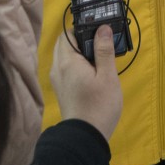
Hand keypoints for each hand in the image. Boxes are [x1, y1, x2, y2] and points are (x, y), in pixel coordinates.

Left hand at [50, 26, 121, 140]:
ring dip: (78, 52)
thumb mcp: (107, 76)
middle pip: (64, 44)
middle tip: (101, 45)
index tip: (99, 31)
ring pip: (63, 56)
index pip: (67, 34)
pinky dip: (75, 64)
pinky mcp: (61, 90)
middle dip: (80, 39)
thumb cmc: (99, 105)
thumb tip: (103, 28)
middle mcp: (57, 68)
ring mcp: (57, 80)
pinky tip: (92, 72)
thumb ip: (103, 50)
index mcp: (67, 61)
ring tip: (99, 58)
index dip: (82, 29)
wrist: (85, 136)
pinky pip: (65, 68)